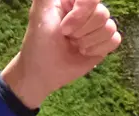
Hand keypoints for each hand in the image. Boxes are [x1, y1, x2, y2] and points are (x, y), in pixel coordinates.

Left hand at [2, 0, 121, 108]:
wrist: (43, 72)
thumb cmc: (39, 43)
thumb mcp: (40, 13)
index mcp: (73, 1)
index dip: (82, 13)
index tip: (64, 28)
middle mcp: (88, 12)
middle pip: (102, 13)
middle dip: (81, 30)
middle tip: (66, 37)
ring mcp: (97, 27)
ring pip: (109, 27)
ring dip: (87, 41)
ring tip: (73, 45)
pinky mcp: (104, 42)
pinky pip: (114, 40)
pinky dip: (97, 49)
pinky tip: (83, 52)